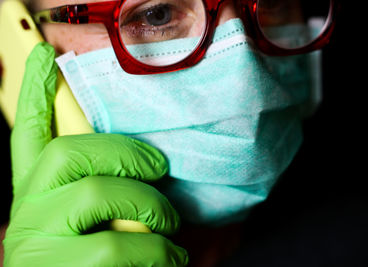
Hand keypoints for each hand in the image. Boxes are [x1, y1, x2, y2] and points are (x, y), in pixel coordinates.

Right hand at [3, 42, 187, 265]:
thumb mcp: (89, 227)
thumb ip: (99, 191)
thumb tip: (141, 161)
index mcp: (35, 199)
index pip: (26, 135)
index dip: (34, 95)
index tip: (45, 57)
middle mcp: (28, 216)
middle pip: (68, 152)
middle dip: (126, 154)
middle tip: (159, 169)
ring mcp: (38, 246)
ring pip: (98, 195)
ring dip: (150, 208)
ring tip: (170, 228)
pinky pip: (119, 248)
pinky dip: (158, 252)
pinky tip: (169, 260)